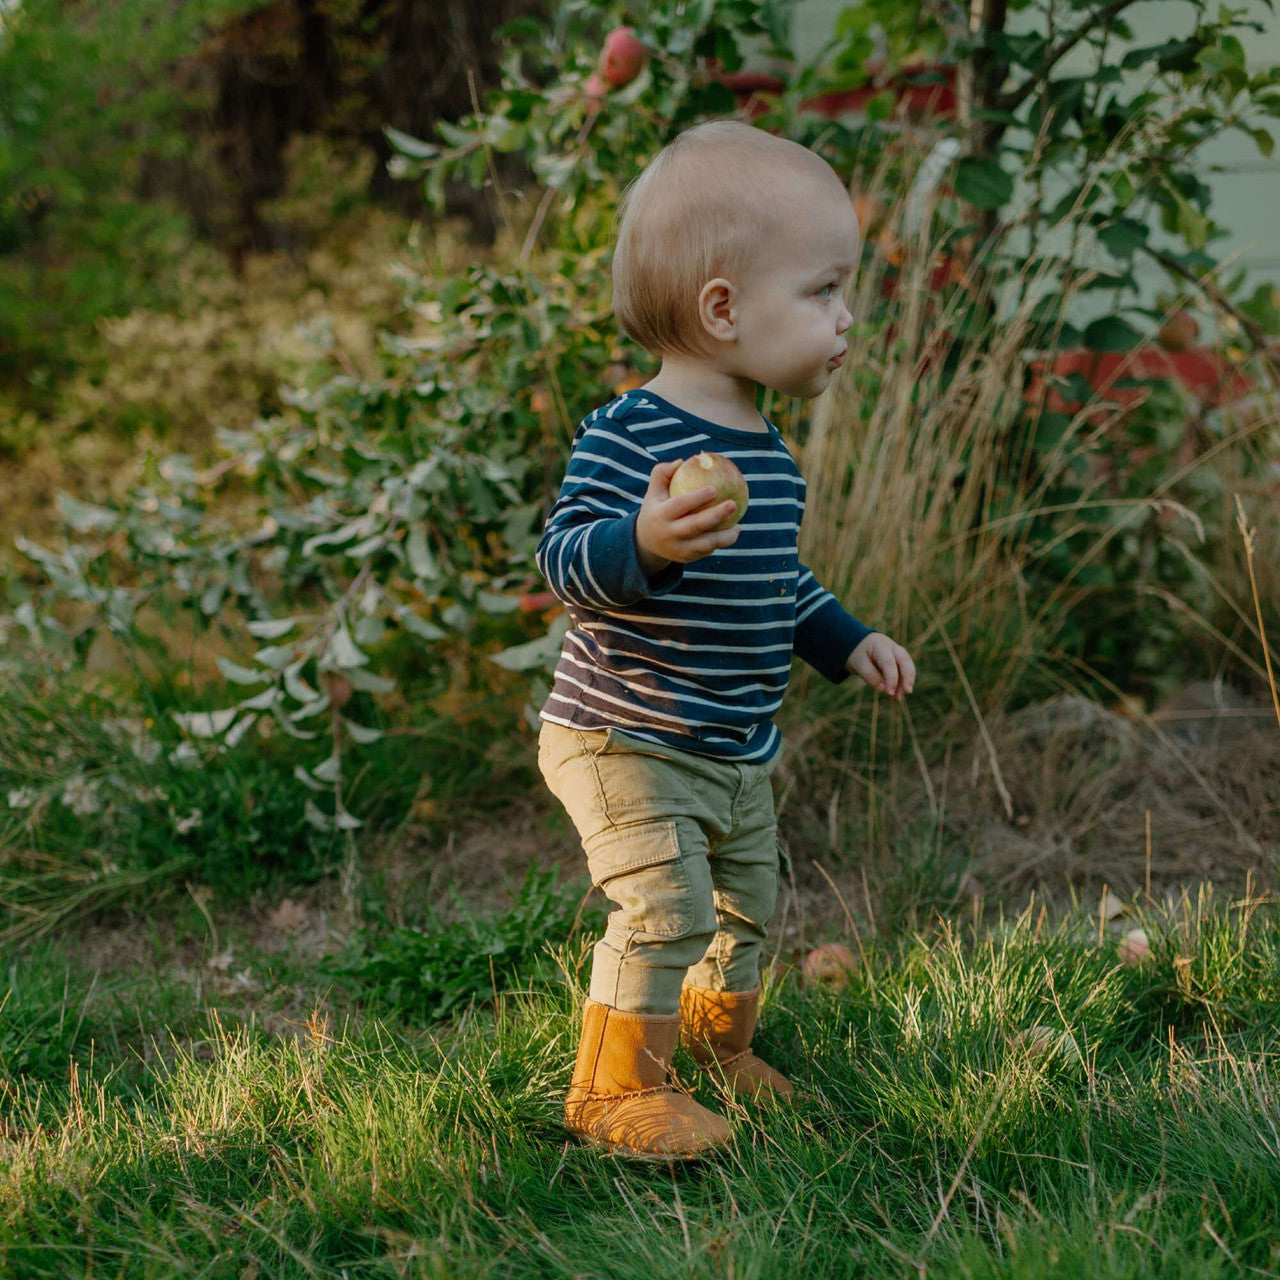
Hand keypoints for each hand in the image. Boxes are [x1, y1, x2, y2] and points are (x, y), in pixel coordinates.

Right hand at [634, 460, 741, 574]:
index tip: (715, 489)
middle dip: (716, 515)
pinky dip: (720, 543)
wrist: (646, 543)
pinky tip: (732, 532)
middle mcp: (669, 533)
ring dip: (724, 537)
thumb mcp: (653, 491)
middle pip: (695, 526)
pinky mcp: (686, 558)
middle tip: (733, 504)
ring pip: (705, 544)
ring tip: (739, 527)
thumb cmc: (656, 508)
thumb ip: (662, 473)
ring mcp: (678, 548)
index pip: (679, 505)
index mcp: (660, 515)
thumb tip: (681, 461)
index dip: (697, 497)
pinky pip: (706, 551)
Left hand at [846, 633, 915, 701]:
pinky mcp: (899, 661)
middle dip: (908, 677)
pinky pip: (903, 672)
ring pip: (907, 667)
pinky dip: (901, 683)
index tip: (890, 692)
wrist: (857, 645)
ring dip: (904, 683)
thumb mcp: (858, 665)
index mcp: (880, 645)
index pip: (889, 663)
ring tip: (897, 699)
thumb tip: (884, 690)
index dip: (891, 679)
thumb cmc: (857, 654)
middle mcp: (892, 647)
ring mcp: (897, 653)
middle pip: (905, 661)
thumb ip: (870, 676)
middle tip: (908, 692)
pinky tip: (896, 695)